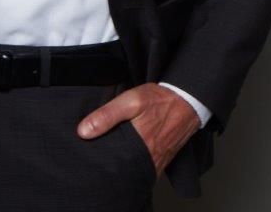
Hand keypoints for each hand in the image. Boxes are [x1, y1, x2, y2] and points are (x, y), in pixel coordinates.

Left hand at [76, 82, 201, 178]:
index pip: (111, 162)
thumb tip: (83, 131)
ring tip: (111, 155)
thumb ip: (107, 115)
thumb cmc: (160, 100)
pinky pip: (144, 169)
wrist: (187, 101)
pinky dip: (134, 165)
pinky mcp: (161, 161)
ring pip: (132, 170)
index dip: (98, 158)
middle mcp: (147, 159)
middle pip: (120, 168)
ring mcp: (156, 162)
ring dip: (122, 165)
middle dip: (109, 163)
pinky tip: (127, 156)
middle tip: (98, 154)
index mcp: (138, 145)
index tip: (88, 151)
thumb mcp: (131, 100)